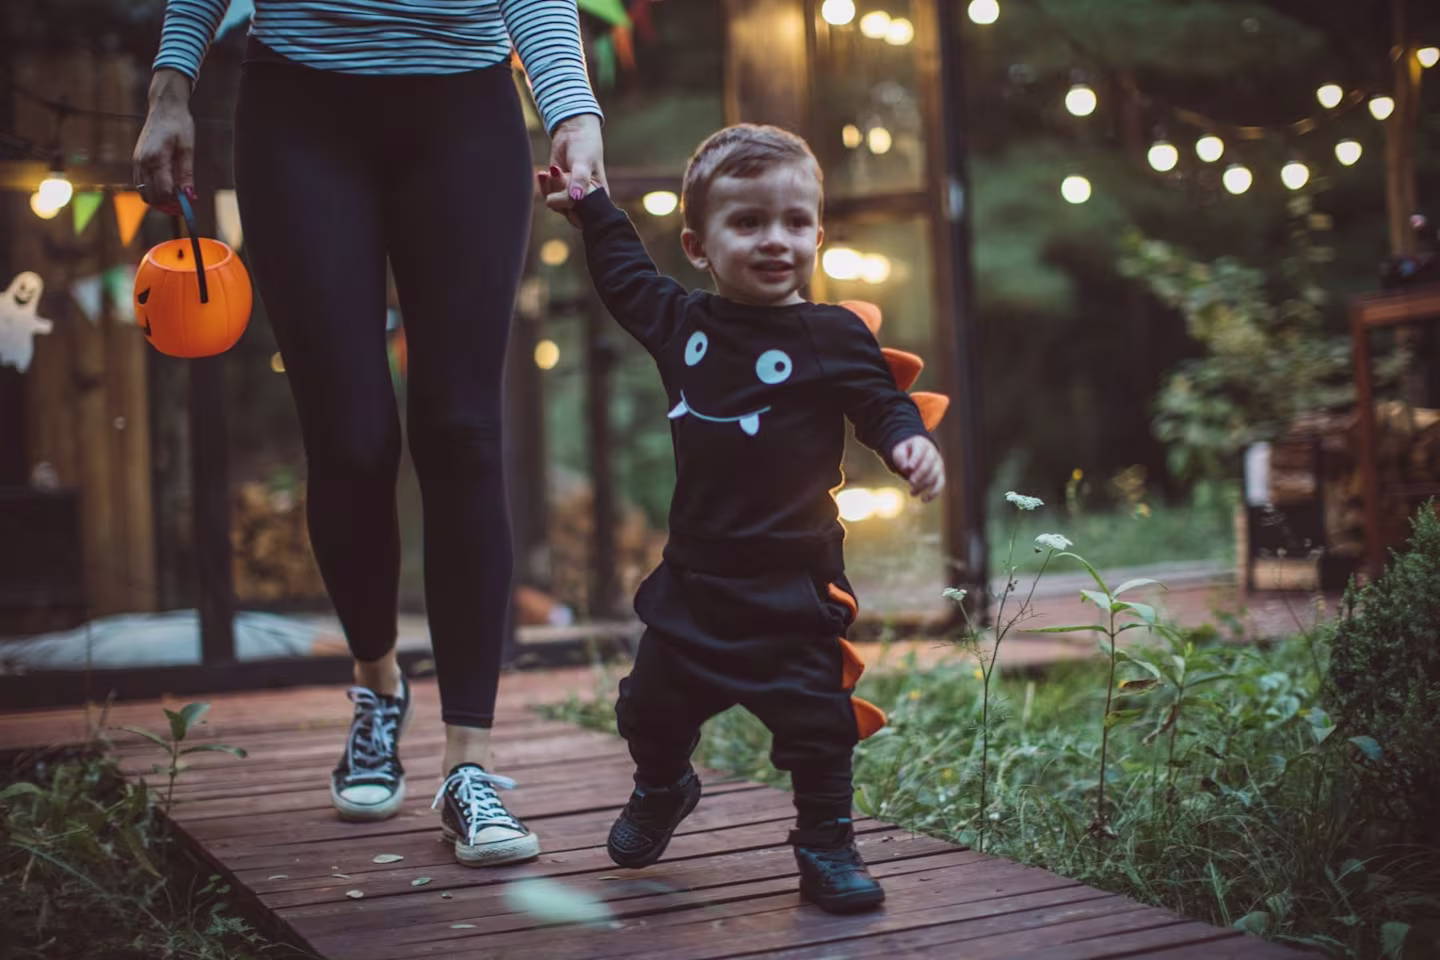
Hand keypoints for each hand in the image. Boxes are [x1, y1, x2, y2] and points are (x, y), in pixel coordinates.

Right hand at [132, 69, 195, 214]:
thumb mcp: (188, 149)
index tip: (189, 204)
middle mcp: (142, 162)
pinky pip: (141, 185)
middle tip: (184, 205)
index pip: (163, 192)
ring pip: (144, 193)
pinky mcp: (136, 161)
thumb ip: (187, 174)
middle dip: (167, 206)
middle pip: (151, 197)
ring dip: (160, 200)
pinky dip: (153, 191)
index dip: (176, 203)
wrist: (164, 108)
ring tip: (177, 198)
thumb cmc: (179, 125)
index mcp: (156, 159)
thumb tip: (190, 196)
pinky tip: (168, 187)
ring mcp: (137, 162)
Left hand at [548, 113, 605, 204]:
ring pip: (556, 205)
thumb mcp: (584, 161)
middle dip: (560, 194)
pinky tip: (544, 172)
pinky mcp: (558, 189)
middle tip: (559, 172)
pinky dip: (544, 185)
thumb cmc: (585, 145)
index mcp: (598, 196)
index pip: (585, 214)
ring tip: (554, 169)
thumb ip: (580, 179)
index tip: (568, 184)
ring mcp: (570, 196)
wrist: (573, 132)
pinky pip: (548, 196)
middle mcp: (585, 199)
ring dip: (552, 187)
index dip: (573, 205)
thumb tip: (576, 198)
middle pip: (569, 211)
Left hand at [891, 436, 944, 501]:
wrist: (915, 452)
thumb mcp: (899, 451)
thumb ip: (901, 458)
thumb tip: (907, 469)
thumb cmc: (905, 452)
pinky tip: (924, 499)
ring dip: (923, 485)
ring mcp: (938, 464)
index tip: (909, 467)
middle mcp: (933, 453)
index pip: (920, 450)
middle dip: (920, 474)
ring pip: (934, 475)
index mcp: (921, 444)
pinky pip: (940, 484)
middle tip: (911, 481)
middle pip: (928, 464)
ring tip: (911, 493)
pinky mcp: (940, 475)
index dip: (915, 459)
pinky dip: (934, 493)